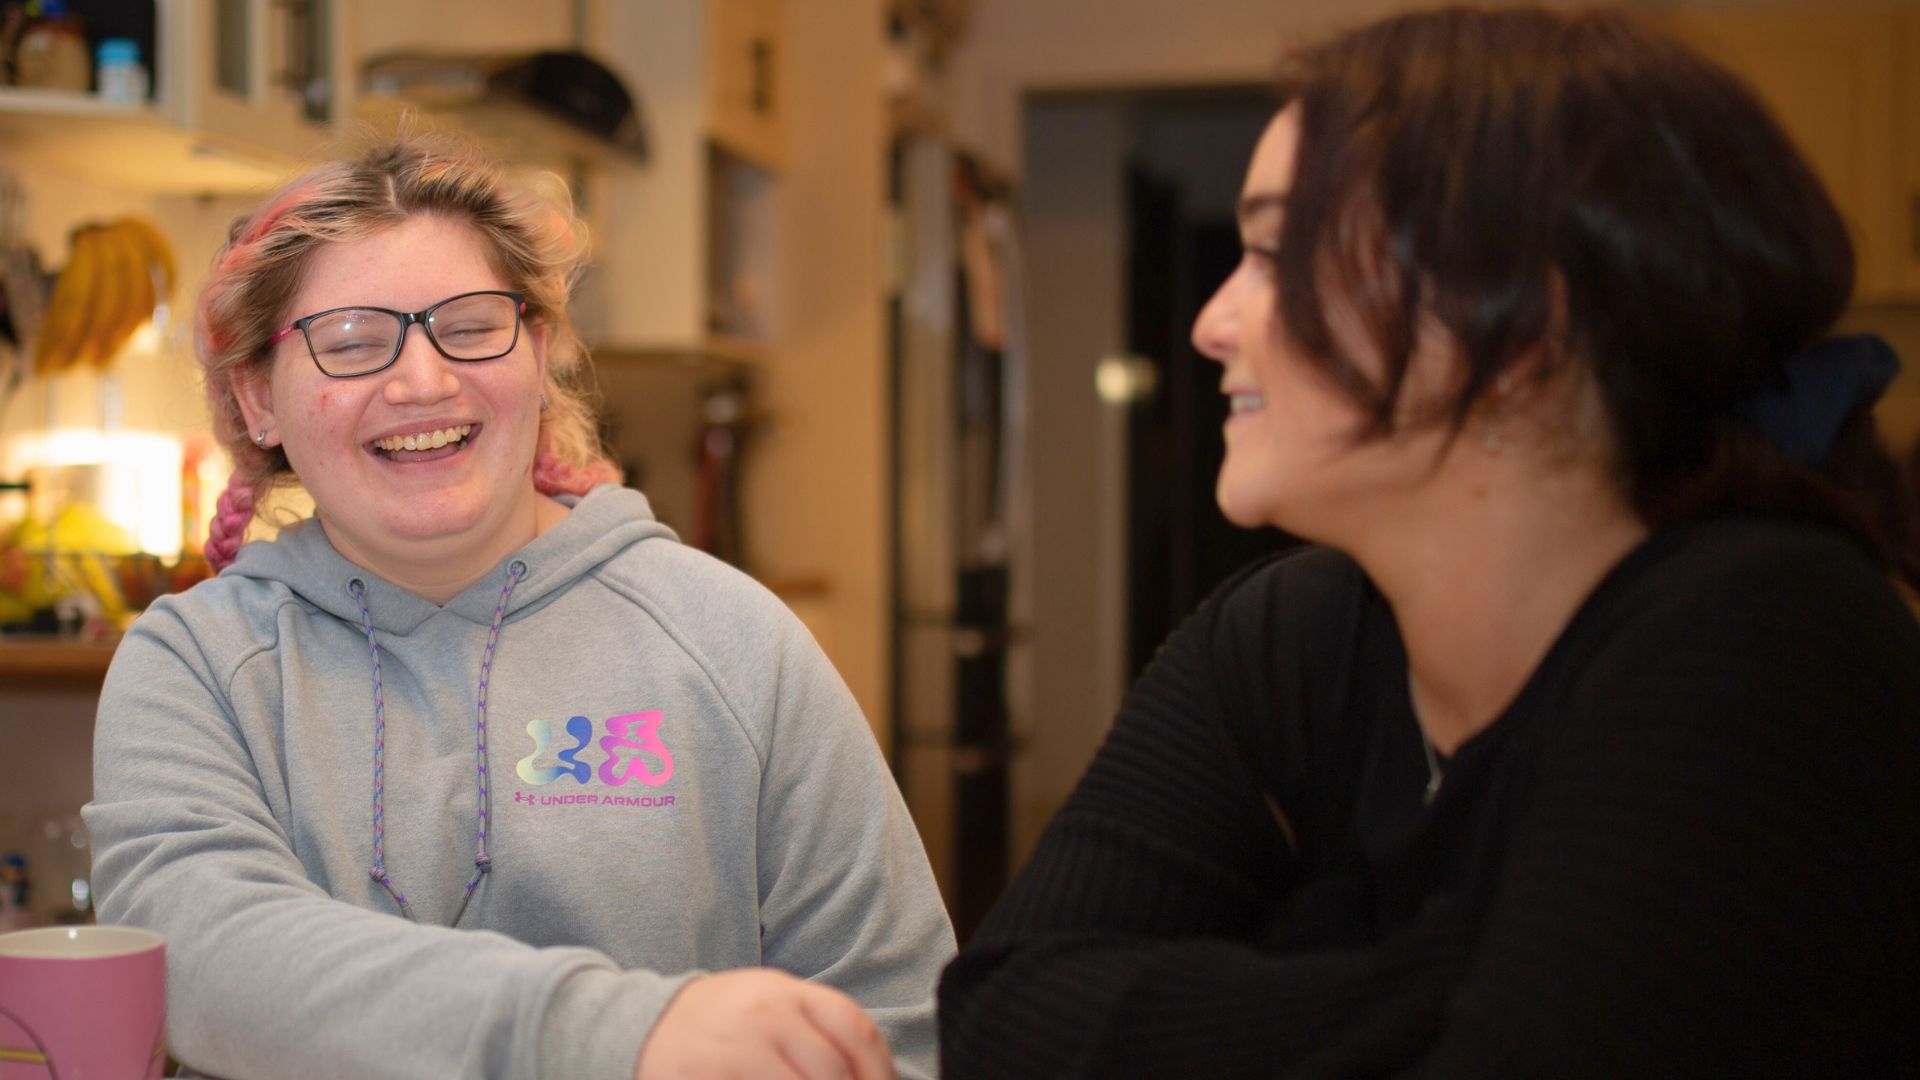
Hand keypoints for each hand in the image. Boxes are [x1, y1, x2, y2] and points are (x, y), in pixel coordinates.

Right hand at [635, 968, 896, 1079]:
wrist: (644, 1026)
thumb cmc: (723, 1023)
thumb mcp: (772, 1007)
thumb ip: (818, 1031)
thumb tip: (872, 1075)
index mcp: (787, 992)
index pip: (855, 1030)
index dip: (880, 1071)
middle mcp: (764, 1016)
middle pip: (832, 1071)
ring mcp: (735, 1051)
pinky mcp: (709, 1078)